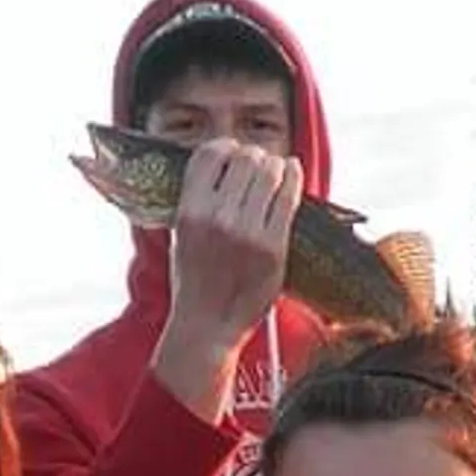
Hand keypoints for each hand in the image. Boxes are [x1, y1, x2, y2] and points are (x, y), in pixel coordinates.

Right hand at [152, 138, 306, 421]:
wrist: (207, 327)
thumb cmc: (195, 281)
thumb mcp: (182, 236)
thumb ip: (198, 200)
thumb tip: (224, 162)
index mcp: (188, 212)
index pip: (209, 153)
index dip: (225, 148)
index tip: (233, 156)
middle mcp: (216, 218)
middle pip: (245, 158)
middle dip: (255, 157)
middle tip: (258, 169)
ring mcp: (247, 232)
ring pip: (270, 170)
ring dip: (275, 166)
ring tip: (275, 175)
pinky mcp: (273, 247)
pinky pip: (289, 196)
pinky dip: (294, 177)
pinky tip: (292, 175)